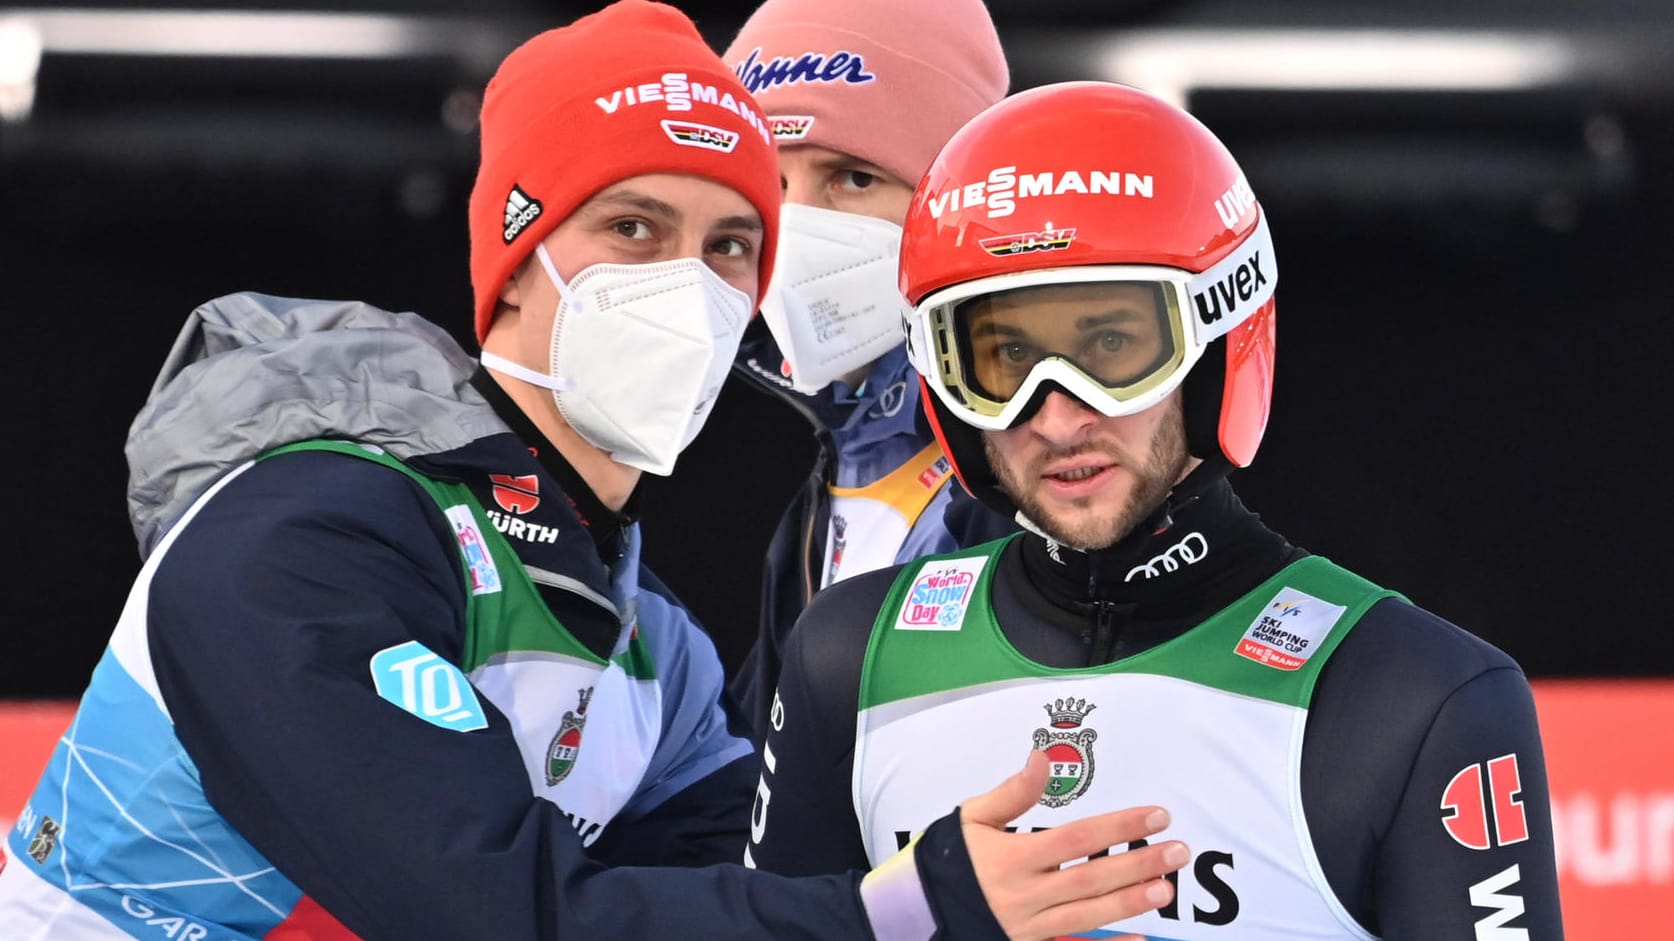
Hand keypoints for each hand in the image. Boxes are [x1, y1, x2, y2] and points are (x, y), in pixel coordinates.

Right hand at [963, 750, 1186, 940]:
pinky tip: (1140, 939)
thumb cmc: (951, 857)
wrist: (920, 908)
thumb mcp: (972, 817)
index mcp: (1011, 858)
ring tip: (1166, 889)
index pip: (1077, 839)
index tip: (1156, 815)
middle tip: (1178, 852)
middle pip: (1091, 879)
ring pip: (1087, 916)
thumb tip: (1041, 760)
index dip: (1118, 826)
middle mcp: (1024, 895)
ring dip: (1129, 903)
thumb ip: (1011, 792)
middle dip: (1137, 864)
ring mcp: (1029, 926)